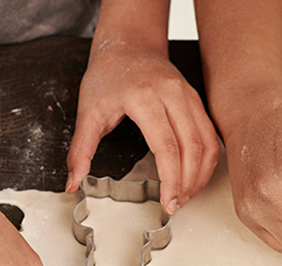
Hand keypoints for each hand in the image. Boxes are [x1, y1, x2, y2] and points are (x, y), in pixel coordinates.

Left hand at [66, 41, 219, 213]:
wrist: (129, 43)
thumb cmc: (108, 74)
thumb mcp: (88, 112)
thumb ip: (80, 151)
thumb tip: (72, 183)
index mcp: (145, 98)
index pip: (167, 147)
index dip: (171, 180)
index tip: (168, 203)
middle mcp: (172, 95)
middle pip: (192, 148)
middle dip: (187, 183)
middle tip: (176, 206)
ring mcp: (188, 96)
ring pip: (207, 142)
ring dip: (200, 174)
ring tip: (186, 195)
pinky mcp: (196, 100)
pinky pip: (210, 134)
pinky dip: (206, 160)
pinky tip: (195, 176)